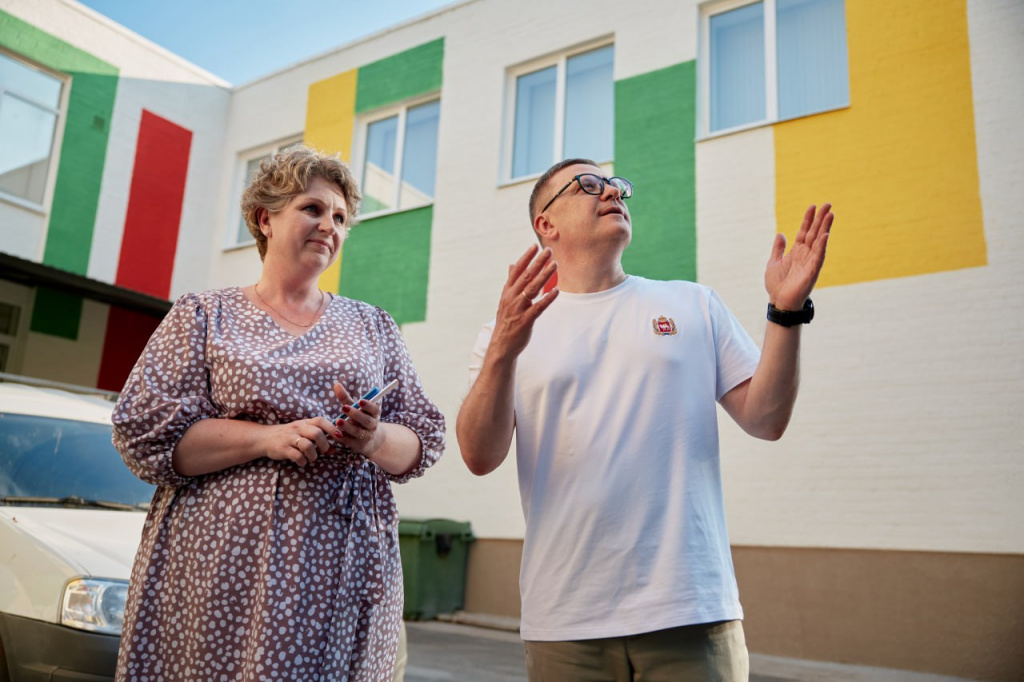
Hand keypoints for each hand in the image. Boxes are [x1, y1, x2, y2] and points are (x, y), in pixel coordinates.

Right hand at [266, 417, 336, 466]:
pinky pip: (297, 456)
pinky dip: (302, 461)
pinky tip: (302, 462)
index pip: (320, 420)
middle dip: (324, 445)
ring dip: (313, 455)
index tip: (339, 437)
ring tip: (311, 458)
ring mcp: (289, 438)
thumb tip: (335, 449)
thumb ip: (318, 439)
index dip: (332, 428)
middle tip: (323, 451)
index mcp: (304, 423)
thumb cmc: (289, 436)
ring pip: (307, 445)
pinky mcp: (283, 449)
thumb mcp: (303, 433)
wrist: (265, 438)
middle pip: (316, 433)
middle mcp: (297, 428)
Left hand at [332, 383, 385, 456]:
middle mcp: (372, 426)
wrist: (369, 440)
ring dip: (348, 426)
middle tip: (344, 408)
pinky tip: (334, 433)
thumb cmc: (359, 420)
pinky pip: (350, 441)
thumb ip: (346, 398)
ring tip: (338, 421)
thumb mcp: (355, 409)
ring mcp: (366, 437)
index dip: (368, 406)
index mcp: (373, 414)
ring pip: (358, 431)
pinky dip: (342, 437)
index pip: (374, 409)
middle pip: (366, 420)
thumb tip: (336, 384)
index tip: (360, 401)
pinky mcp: (358, 446)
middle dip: (355, 414)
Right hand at [489, 244, 558, 361]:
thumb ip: (511, 282)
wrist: (501, 346)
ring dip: (544, 276)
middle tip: (549, 251)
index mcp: (507, 292)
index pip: (516, 271)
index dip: (526, 258)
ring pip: (532, 289)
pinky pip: (538, 308)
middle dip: (538, 262)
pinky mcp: (525, 321)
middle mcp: (511, 298)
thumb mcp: (506, 299)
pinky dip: (547, 299)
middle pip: (526, 276)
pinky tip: (556, 291)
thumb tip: (512, 264)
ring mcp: (518, 309)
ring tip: (555, 265)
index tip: (535, 246)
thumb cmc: (506, 321)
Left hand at [765, 203, 833, 310]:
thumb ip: (778, 248)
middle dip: (821, 219)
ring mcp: (810, 262)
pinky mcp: (812, 271)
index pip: (804, 231)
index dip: (808, 219)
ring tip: (831, 214)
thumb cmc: (777, 285)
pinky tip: (825, 235)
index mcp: (796, 251)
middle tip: (828, 204)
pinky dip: (822, 246)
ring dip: (825, 228)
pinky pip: (819, 257)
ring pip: (819, 241)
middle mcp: (805, 254)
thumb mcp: (774, 262)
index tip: (813, 206)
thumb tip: (781, 234)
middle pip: (814, 233)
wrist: (779, 302)